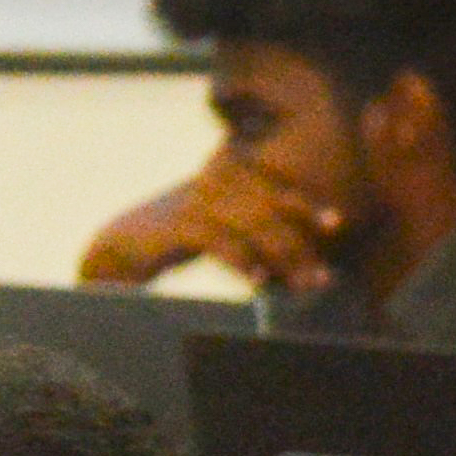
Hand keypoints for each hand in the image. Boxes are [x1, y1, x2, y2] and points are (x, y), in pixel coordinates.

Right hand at [79, 160, 338, 293]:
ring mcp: (196, 199)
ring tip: (300, 285)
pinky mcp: (177, 223)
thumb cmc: (178, 237)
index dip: (306, 204)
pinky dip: (242, 261)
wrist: (120, 246)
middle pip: (270, 210)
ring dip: (281, 258)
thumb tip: (300, 253)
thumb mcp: (220, 220)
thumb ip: (253, 222)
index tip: (334, 224)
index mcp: (228, 170)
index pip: (276, 186)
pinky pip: (220, 241)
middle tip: (321, 277)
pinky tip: (258, 281)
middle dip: (299, 245)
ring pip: (252, 225)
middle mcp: (214, 178)